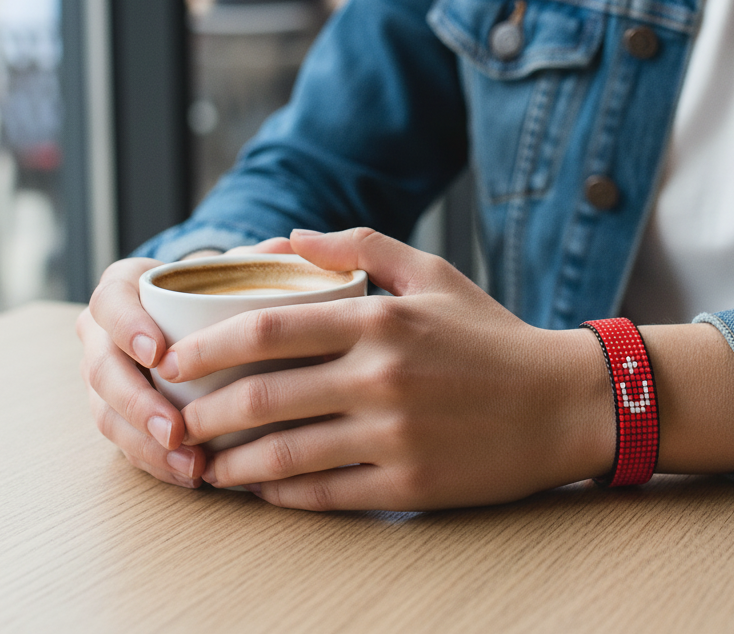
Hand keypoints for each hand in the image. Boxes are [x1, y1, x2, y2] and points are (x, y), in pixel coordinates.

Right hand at [77, 237, 291, 486]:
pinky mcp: (116, 413)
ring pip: (108, 415)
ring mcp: (104, 378)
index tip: (159, 354)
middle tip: (177, 429)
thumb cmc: (213, 288)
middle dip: (138, 404)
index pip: (111, 304)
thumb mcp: (231, 267)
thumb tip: (287, 246)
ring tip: (190, 464)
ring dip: (146, 444)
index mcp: (120, 289)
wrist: (194, 315)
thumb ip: (255, 257)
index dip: (128, 329)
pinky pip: (124, 442)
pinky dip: (155, 461)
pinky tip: (190, 474)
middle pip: (102, 370)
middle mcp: (101, 334)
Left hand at [159, 228, 614, 511]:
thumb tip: (287, 238)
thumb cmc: (490, 334)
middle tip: (176, 418)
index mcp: (380, 319)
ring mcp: (394, 435)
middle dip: (203, 412)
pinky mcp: (409, 484)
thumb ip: (357, 247)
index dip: (206, 346)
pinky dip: (280, 495)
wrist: (561, 402)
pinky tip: (259, 488)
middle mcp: (380, 376)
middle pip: (262, 396)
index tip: (172, 358)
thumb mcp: (432, 273)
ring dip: (230, 463)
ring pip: (284, 455)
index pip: (267, 329)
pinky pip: (324, 494)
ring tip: (203, 463)